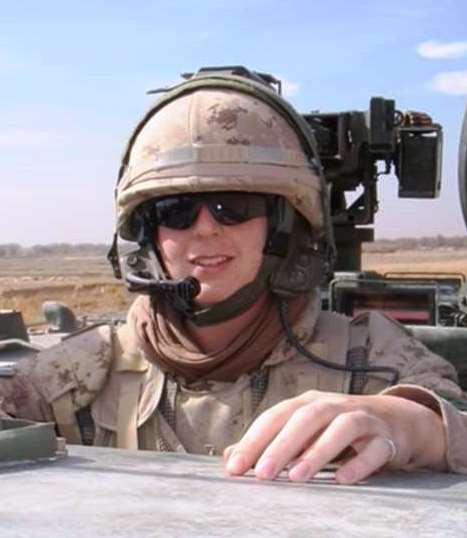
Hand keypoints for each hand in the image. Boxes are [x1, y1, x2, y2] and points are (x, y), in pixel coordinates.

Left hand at [224, 390, 446, 483]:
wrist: (394, 420)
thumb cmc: (337, 428)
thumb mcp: (303, 431)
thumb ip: (269, 442)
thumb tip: (230, 457)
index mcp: (308, 403)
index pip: (276, 416)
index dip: (254, 439)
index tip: (234, 467)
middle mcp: (332, 405)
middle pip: (306, 418)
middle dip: (281, 444)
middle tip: (262, 474)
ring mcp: (361, 418)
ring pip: (340, 428)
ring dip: (318, 451)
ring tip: (296, 477)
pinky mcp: (385, 437)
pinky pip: (375, 449)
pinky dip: (359, 463)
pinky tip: (343, 481)